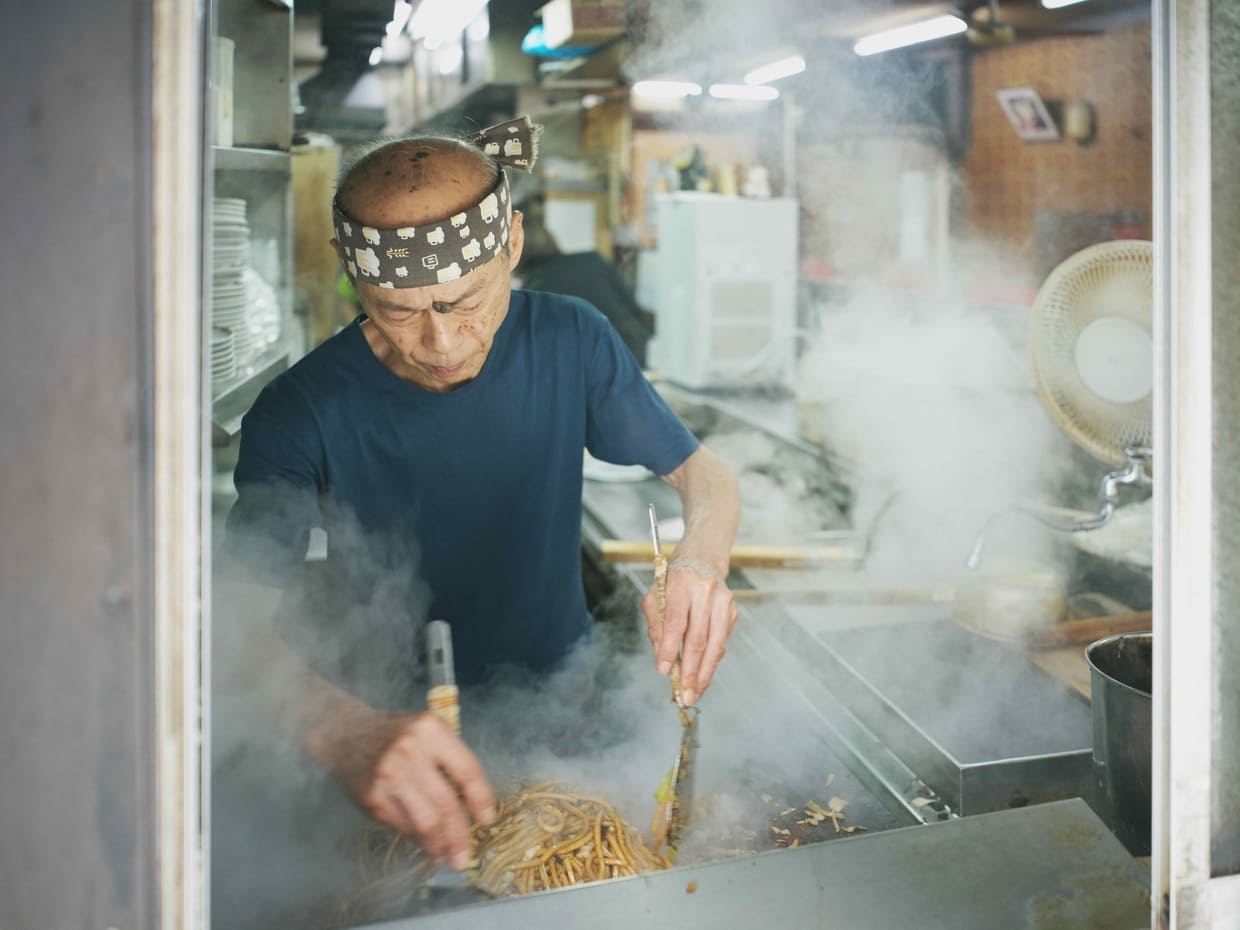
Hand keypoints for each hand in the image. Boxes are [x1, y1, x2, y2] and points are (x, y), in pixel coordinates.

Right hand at [309, 706, 495, 868]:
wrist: (344, 732)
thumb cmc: (395, 733)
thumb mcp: (426, 731)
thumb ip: (448, 760)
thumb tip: (471, 806)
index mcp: (430, 730)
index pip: (466, 770)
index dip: (481, 798)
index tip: (487, 819)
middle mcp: (410, 751)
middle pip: (447, 803)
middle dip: (460, 836)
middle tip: (465, 857)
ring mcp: (388, 775)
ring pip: (425, 821)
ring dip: (439, 845)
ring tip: (446, 857)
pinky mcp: (372, 796)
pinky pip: (402, 825)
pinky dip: (417, 839)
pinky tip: (424, 844)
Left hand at [641, 558, 737, 705]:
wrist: (703, 560)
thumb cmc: (673, 582)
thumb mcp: (655, 596)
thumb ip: (655, 626)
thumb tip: (661, 658)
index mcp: (680, 585)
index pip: (675, 622)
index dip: (669, 648)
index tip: (663, 671)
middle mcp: (705, 592)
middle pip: (698, 638)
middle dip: (690, 670)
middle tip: (684, 694)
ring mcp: (723, 602)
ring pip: (715, 645)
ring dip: (705, 673)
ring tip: (695, 692)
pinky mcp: (733, 611)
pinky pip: (722, 642)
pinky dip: (711, 661)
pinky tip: (702, 674)